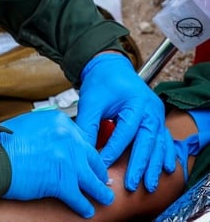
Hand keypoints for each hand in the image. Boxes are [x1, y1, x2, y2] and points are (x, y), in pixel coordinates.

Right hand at [0, 109, 113, 218]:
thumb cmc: (4, 142)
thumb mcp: (31, 124)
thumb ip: (48, 130)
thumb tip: (55, 142)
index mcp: (60, 121)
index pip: (82, 138)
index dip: (86, 153)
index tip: (89, 160)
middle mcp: (68, 137)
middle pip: (92, 156)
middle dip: (99, 170)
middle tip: (103, 178)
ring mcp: (68, 159)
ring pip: (92, 179)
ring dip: (100, 190)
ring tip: (105, 197)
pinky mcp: (63, 181)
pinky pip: (79, 197)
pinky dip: (83, 206)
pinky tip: (86, 210)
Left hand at [75, 53, 176, 191]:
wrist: (110, 66)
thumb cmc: (101, 82)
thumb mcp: (91, 102)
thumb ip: (87, 126)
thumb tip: (82, 153)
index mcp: (135, 102)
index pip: (124, 133)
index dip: (112, 151)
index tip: (102, 166)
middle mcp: (150, 109)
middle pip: (146, 141)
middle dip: (139, 164)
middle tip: (130, 184)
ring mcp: (156, 113)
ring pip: (158, 144)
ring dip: (154, 165)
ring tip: (148, 183)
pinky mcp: (157, 118)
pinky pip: (165, 139)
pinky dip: (166, 154)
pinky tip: (167, 167)